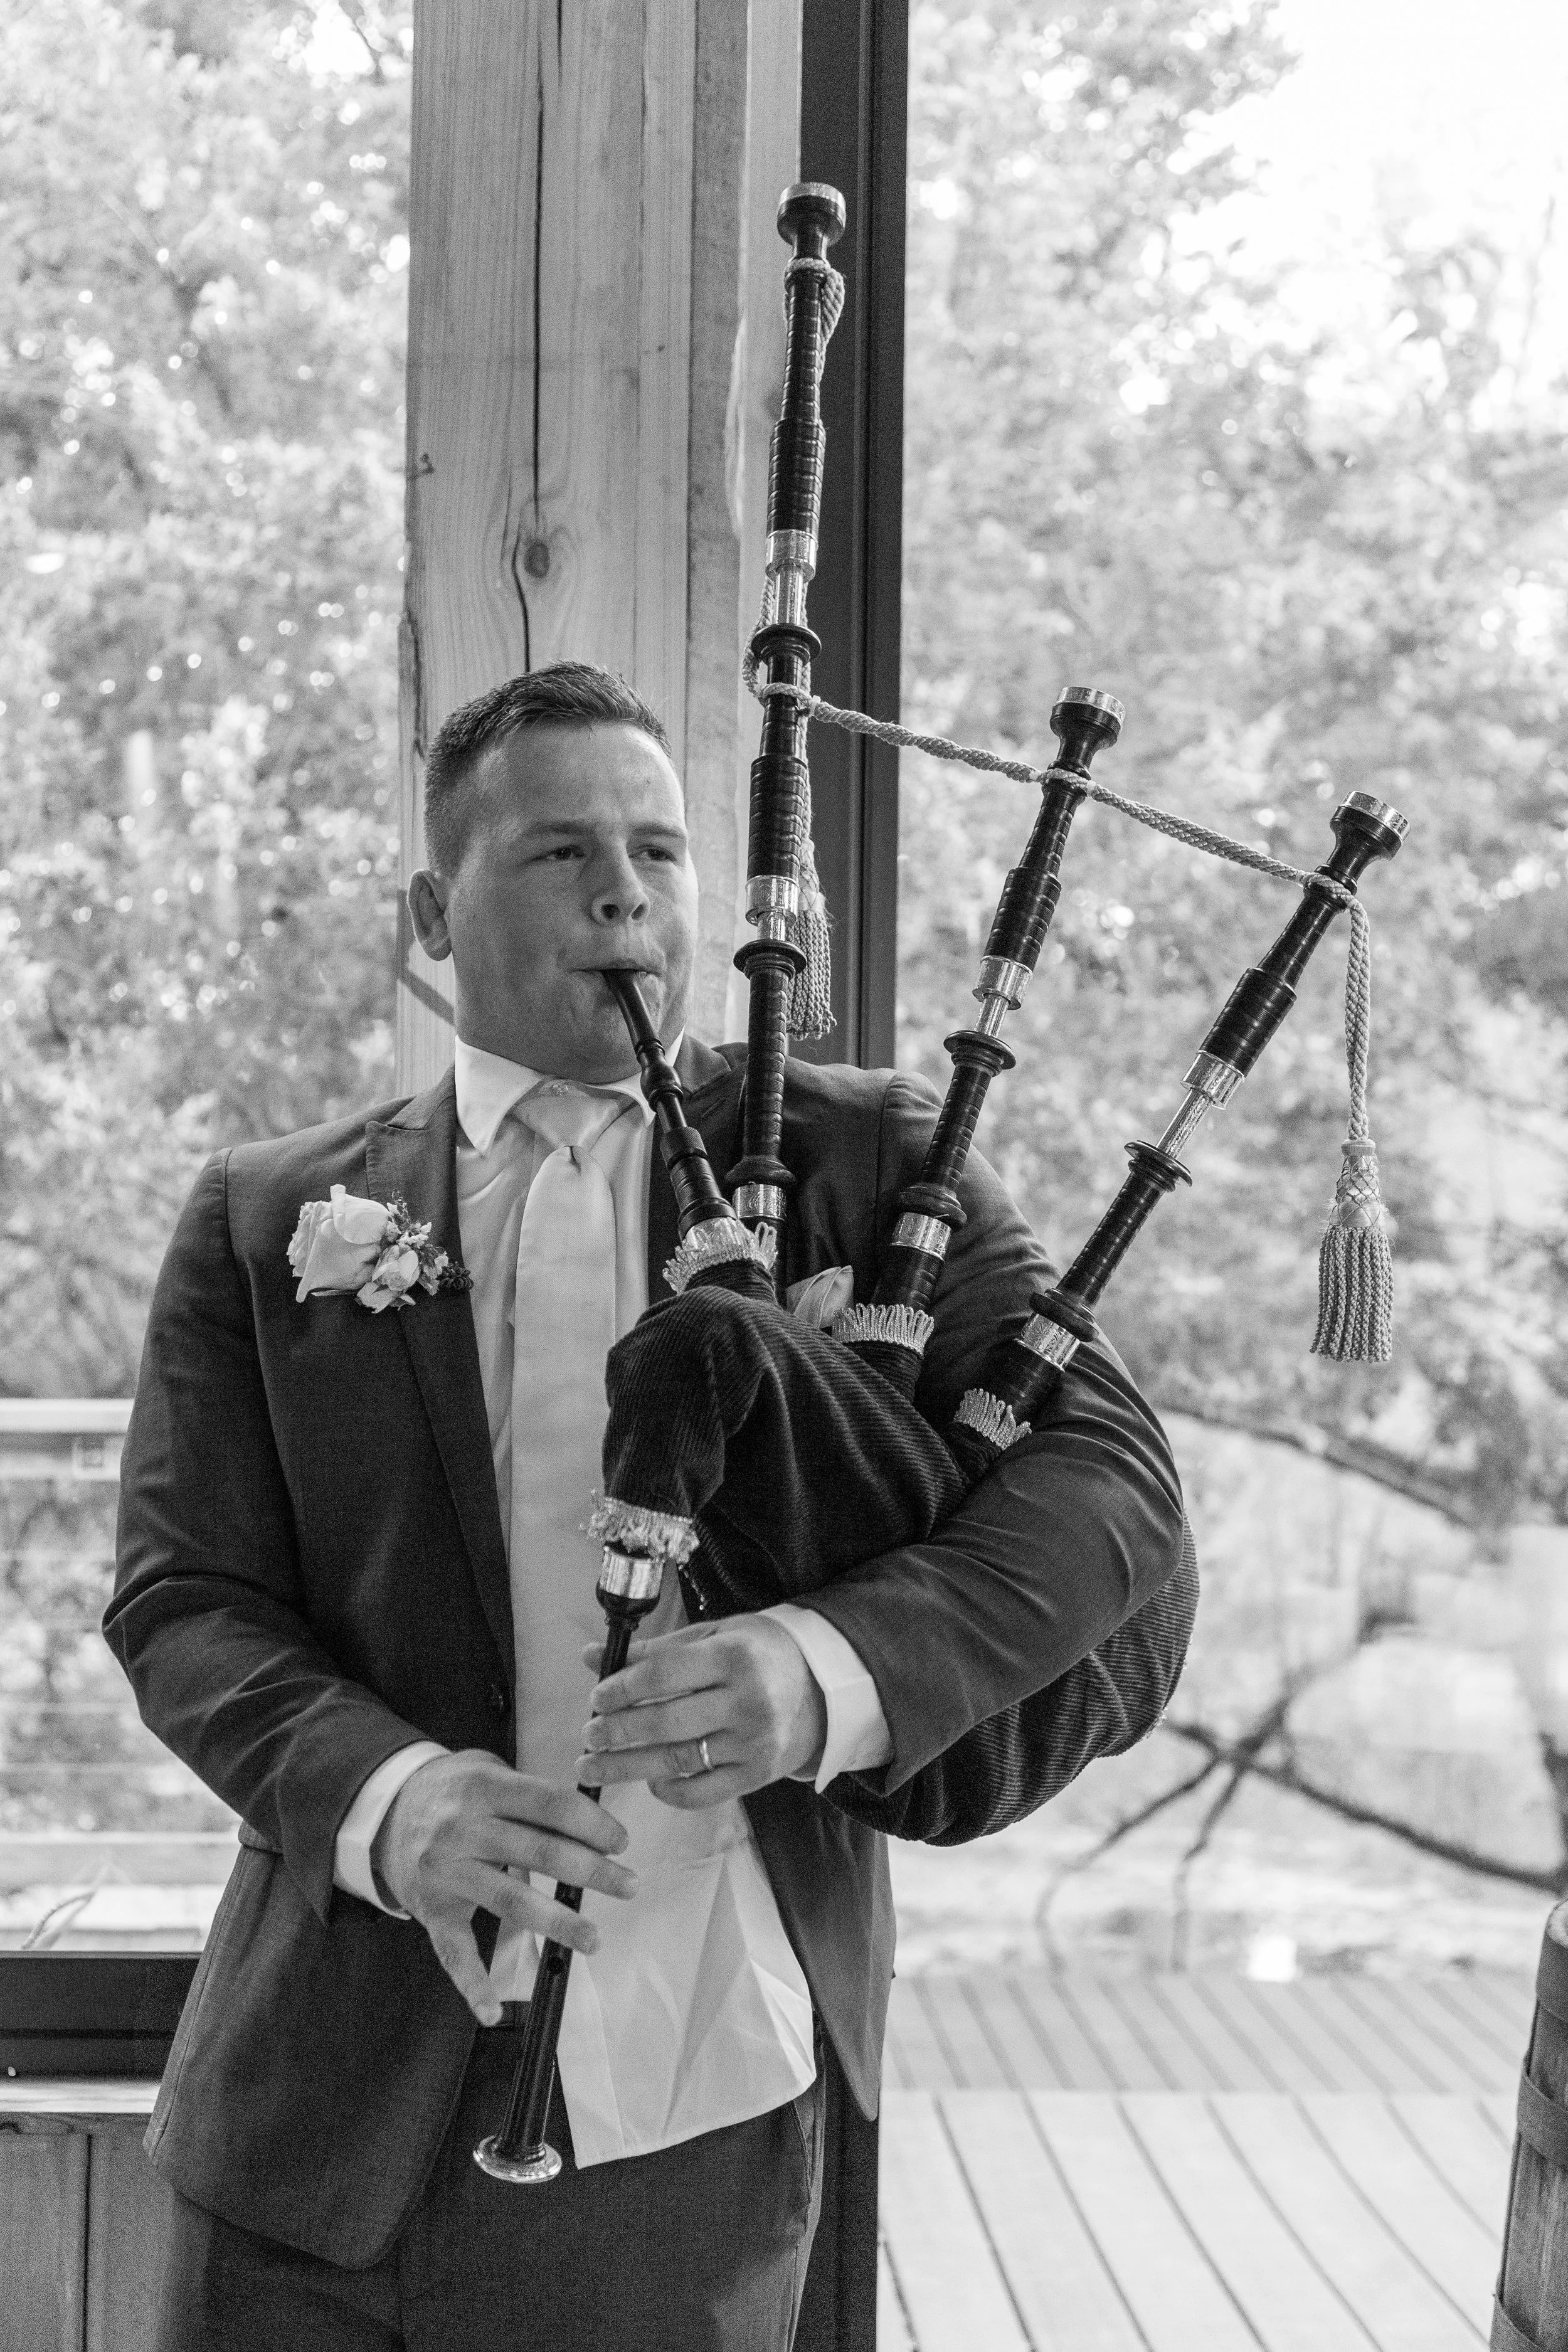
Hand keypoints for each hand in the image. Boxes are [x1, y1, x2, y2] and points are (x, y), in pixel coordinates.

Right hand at [371, 1750, 637, 2025]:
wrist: (385, 1811)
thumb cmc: (454, 1790)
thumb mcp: (488, 1771)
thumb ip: (532, 1793)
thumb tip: (590, 1823)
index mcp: (484, 1788)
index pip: (550, 1804)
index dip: (592, 1823)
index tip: (621, 1842)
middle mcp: (463, 1829)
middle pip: (539, 1852)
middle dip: (592, 1870)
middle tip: (629, 1884)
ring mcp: (446, 1873)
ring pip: (510, 1902)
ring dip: (558, 1922)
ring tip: (594, 1938)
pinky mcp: (432, 1911)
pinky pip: (454, 1952)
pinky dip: (473, 1985)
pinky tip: (494, 2011)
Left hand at [575, 1616, 827, 1808]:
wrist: (823, 1686)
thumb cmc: (758, 1653)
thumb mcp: (713, 1636)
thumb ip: (655, 1650)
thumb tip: (592, 1657)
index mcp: (734, 1655)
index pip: (664, 1674)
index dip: (622, 1689)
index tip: (596, 1698)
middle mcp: (748, 1700)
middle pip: (665, 1723)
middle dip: (616, 1732)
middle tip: (587, 1736)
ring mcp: (754, 1742)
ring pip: (678, 1761)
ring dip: (627, 1767)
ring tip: (593, 1765)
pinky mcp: (758, 1774)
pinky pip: (703, 1793)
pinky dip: (670, 1791)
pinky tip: (648, 1782)